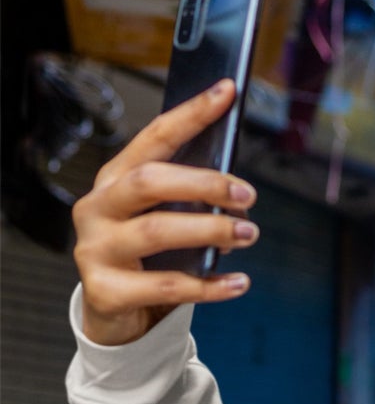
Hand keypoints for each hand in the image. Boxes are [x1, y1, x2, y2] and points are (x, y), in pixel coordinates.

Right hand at [73, 79, 256, 345]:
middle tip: (247, 194)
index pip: (155, 137)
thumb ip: (192, 203)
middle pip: (150, 181)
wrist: (114, 311)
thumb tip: (239, 198)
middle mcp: (98, 207)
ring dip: (210, 231)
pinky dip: (209, 286)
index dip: (191, 114)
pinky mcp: (106, 290)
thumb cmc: (147, 257)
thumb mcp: (167, 220)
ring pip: (156, 232)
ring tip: (249, 234)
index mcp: (115, 180)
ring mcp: (96, 248)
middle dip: (203, 183)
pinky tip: (239, 283)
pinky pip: (166, 287)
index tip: (226, 92)